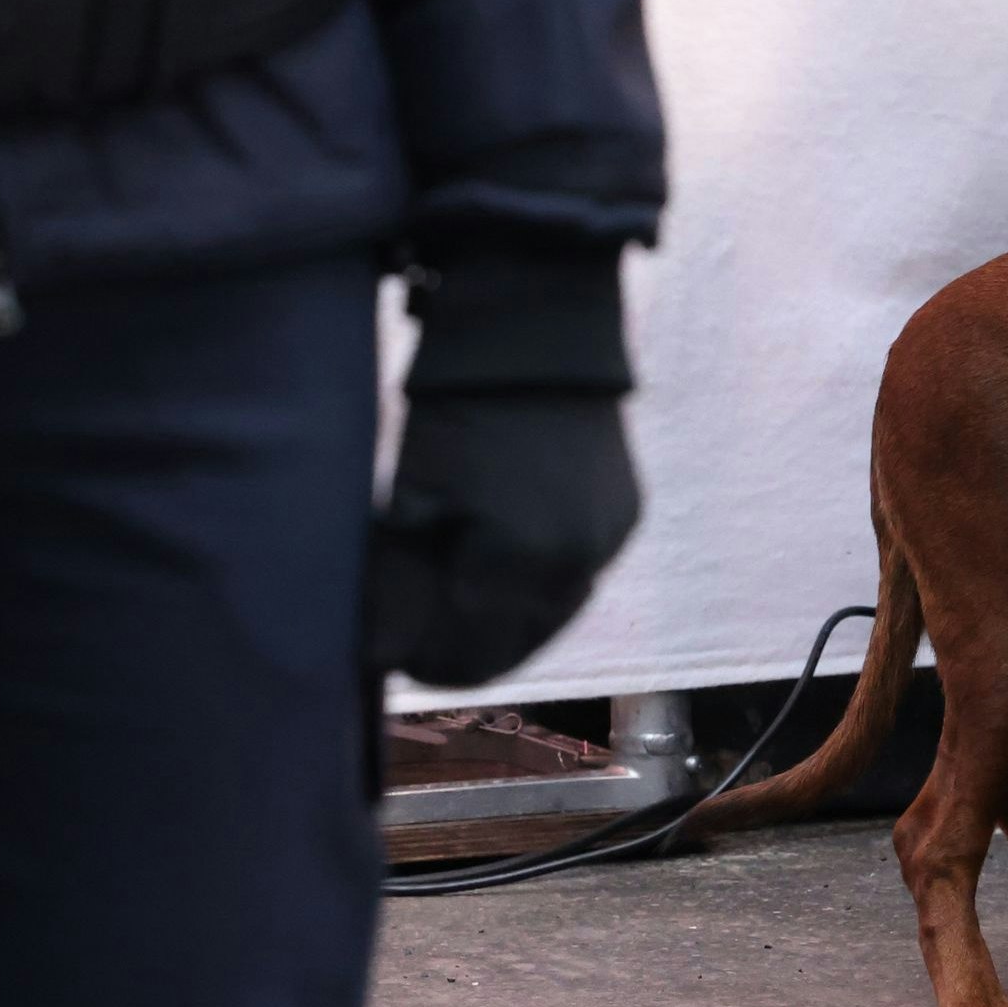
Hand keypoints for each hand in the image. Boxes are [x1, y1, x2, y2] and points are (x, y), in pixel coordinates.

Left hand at [362, 389, 641, 687]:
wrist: (537, 340)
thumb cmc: (457, 414)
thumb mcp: (413, 499)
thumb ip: (400, 585)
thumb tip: (382, 655)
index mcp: (519, 560)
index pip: (470, 650)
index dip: (429, 665)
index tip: (393, 664)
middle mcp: (576, 563)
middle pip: (517, 643)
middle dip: (468, 654)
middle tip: (422, 652)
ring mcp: (608, 540)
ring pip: (555, 614)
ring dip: (509, 628)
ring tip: (463, 620)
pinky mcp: (626, 517)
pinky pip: (580, 576)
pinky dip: (542, 588)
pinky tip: (509, 582)